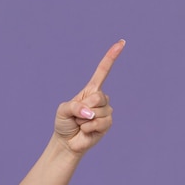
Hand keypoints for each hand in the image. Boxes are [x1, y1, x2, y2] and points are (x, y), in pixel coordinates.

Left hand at [54, 39, 125, 154]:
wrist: (67, 141)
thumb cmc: (64, 123)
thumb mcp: (63, 110)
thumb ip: (74, 107)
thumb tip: (90, 113)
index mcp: (90, 90)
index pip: (103, 71)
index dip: (111, 57)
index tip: (121, 43)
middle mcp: (100, 98)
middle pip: (98, 97)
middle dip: (83, 108)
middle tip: (77, 116)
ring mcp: (106, 111)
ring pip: (98, 112)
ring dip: (84, 120)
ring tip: (81, 124)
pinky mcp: (108, 124)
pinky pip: (99, 123)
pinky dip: (88, 128)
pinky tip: (85, 130)